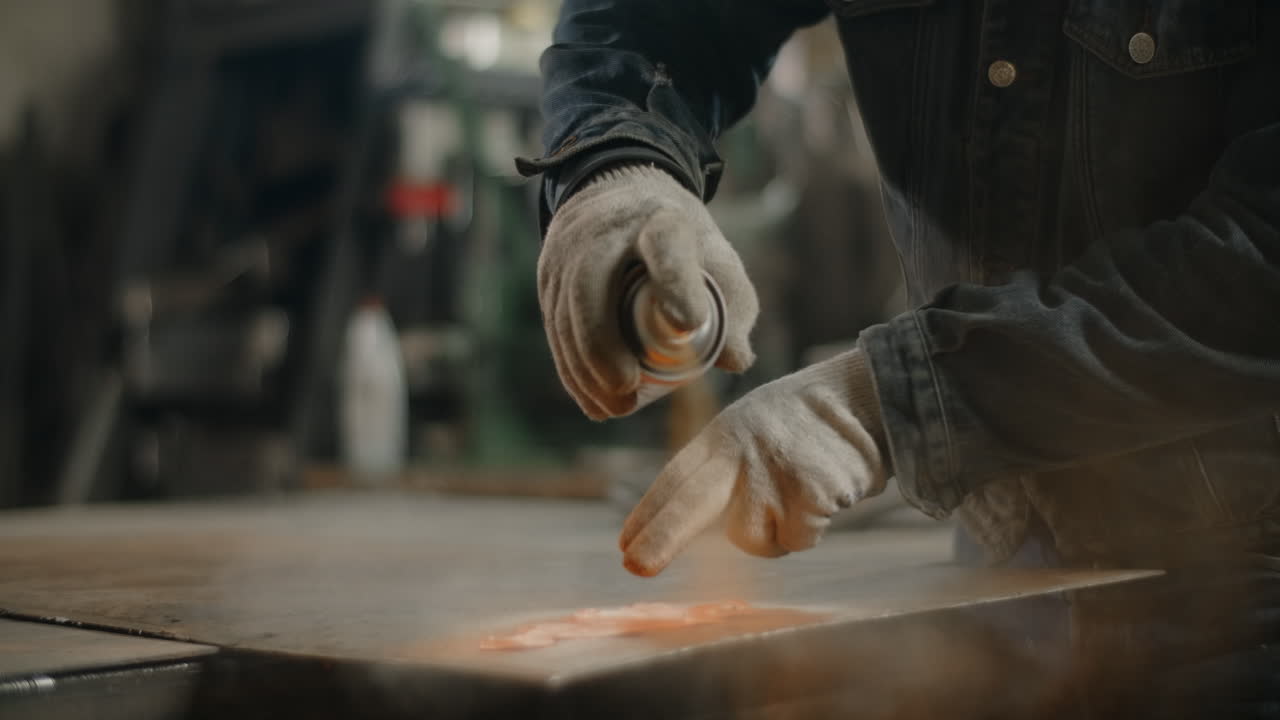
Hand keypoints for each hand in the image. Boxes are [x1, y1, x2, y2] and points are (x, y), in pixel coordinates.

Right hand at [539, 164, 758, 419]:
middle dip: (604, 344)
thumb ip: (733, 306)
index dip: (676, 282)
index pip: (665, 245)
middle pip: (592, 283)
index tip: (690, 324)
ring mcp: (570, 250)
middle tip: (628, 389)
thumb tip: (736, 361)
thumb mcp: (715, 257)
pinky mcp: (549, 274)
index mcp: (660, 219)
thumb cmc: (680, 238)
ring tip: (616, 408)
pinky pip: (554, 326)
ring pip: (565, 311)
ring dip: (585, 368)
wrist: (619, 193)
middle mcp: (606, 230)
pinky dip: (571, 370)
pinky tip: (592, 402)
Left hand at [619, 349, 888, 575]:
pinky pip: (797, 540)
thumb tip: (685, 524)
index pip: (675, 478)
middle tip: (636, 568)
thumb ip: (721, 468)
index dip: (649, 514)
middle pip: (691, 504)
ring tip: (799, 493)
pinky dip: (811, 528)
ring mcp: (774, 473)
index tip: (625, 546)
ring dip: (776, 531)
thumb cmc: (803, 424)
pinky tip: (824, 493)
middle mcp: (740, 453)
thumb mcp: (750, 428)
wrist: (862, 398)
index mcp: (722, 436)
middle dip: (662, 539)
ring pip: (755, 540)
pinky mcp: (810, 493)